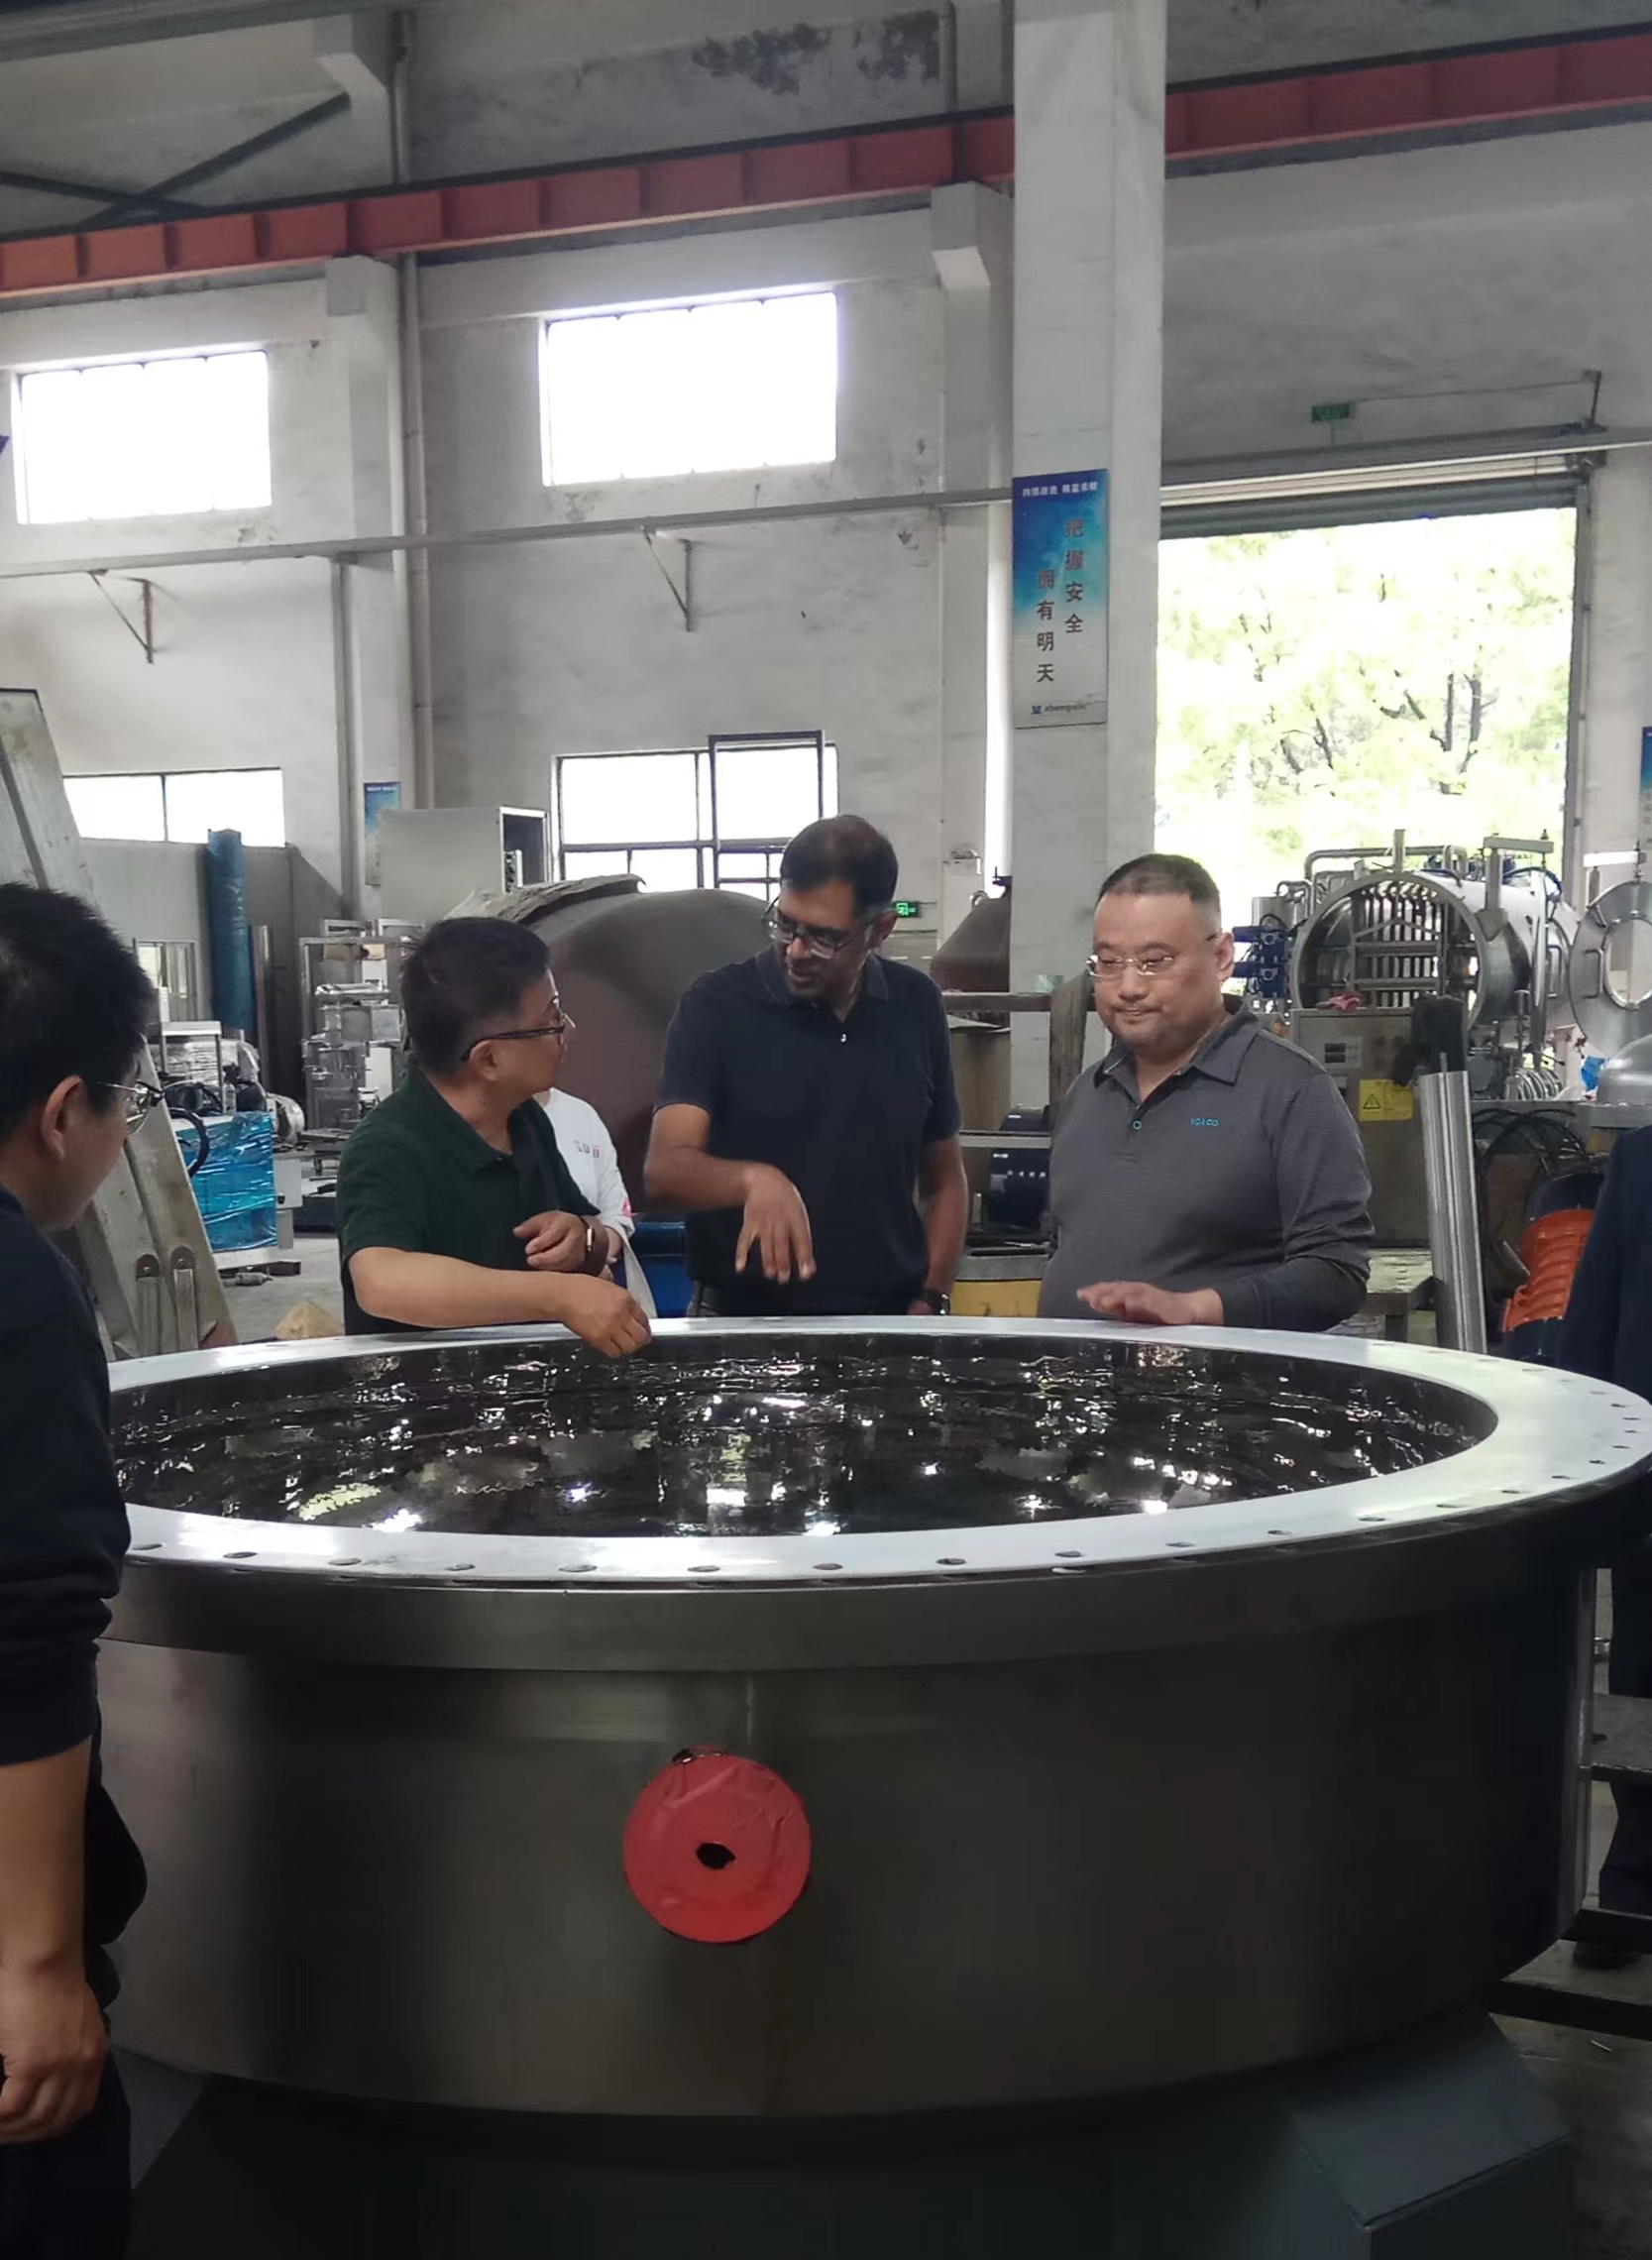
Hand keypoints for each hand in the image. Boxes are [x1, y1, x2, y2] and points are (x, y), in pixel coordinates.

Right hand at [0, 1962, 106, 2144]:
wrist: (44, 1960)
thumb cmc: (53, 1981)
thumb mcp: (77, 2021)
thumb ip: (71, 2049)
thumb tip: (50, 2074)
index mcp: (93, 2054)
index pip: (79, 2107)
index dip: (54, 2125)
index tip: (32, 2129)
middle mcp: (81, 2065)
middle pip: (56, 2120)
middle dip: (28, 2134)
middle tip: (6, 2134)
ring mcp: (59, 2066)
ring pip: (33, 2119)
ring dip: (11, 2130)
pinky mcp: (34, 2063)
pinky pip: (11, 2107)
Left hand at [516, 1211, 590, 1272]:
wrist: (580, 1233)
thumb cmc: (558, 1225)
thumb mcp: (544, 1219)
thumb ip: (530, 1226)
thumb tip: (517, 1232)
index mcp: (567, 1223)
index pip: (555, 1234)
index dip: (541, 1243)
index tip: (528, 1250)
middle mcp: (576, 1238)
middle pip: (564, 1252)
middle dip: (545, 1259)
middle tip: (530, 1261)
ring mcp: (580, 1253)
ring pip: (565, 1264)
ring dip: (548, 1267)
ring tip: (535, 1265)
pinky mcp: (578, 1264)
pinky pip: (566, 1271)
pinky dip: (553, 1273)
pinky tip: (543, 1272)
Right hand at [548, 1273, 651, 1358]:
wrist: (562, 1295)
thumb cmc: (579, 1288)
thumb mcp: (608, 1287)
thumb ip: (621, 1301)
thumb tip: (629, 1312)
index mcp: (625, 1299)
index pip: (644, 1318)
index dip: (645, 1326)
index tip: (643, 1329)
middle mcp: (621, 1314)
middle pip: (642, 1335)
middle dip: (642, 1339)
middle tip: (639, 1341)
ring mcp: (611, 1327)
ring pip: (631, 1346)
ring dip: (629, 1347)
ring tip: (625, 1345)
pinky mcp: (599, 1339)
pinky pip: (614, 1352)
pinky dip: (615, 1352)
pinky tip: (612, 1347)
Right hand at [735, 1166, 814, 1285]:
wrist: (765, 1180)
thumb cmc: (787, 1203)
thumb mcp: (799, 1215)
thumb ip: (803, 1241)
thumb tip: (809, 1267)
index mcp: (796, 1217)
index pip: (802, 1240)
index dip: (804, 1257)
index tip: (806, 1273)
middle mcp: (780, 1219)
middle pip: (781, 1243)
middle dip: (783, 1262)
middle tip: (783, 1278)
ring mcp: (763, 1220)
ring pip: (765, 1243)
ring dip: (767, 1259)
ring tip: (770, 1274)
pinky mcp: (750, 1222)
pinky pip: (744, 1239)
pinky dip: (742, 1253)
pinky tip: (740, 1267)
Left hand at [1076, 1282, 1222, 1326]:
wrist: (1190, 1312)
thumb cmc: (1162, 1313)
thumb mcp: (1135, 1313)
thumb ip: (1118, 1309)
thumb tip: (1098, 1305)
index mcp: (1131, 1296)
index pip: (1111, 1291)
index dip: (1096, 1291)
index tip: (1081, 1293)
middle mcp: (1139, 1293)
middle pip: (1117, 1289)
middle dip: (1101, 1292)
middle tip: (1086, 1295)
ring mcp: (1151, 1296)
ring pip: (1131, 1293)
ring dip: (1115, 1295)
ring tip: (1102, 1300)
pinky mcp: (1164, 1303)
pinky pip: (1150, 1301)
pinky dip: (1138, 1301)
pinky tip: (1129, 1303)